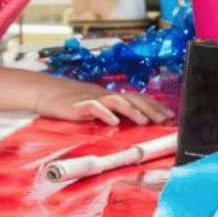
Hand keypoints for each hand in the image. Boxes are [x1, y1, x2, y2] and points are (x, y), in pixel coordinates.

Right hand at [34, 78, 173, 126]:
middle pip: (132, 98)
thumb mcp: (97, 107)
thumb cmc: (74, 103)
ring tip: (143, 121)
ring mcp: (94, 98)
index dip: (154, 105)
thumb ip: (112, 113)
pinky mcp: (80, 105)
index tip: (169, 115)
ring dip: (132, 111)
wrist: (48, 93)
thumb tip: (133, 122)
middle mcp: (106, 95)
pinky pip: (95, 107)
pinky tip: (113, 121)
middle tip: (163, 119)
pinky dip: (105, 114)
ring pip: (117, 101)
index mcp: (112, 96)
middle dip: (149, 108)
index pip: (137, 98)